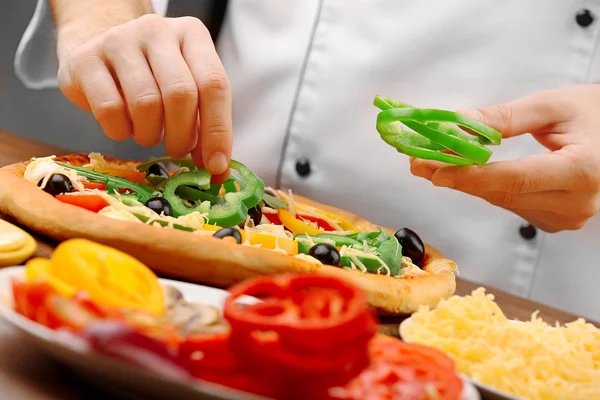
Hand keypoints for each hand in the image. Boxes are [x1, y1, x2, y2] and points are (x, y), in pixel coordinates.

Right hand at [56, 14, 231, 179]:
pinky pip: (110, 110)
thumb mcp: (186, 86)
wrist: (98, 48)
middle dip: (182, 135)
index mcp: (192, 35)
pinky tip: (122, 126)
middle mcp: (157, 30)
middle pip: (180, 94)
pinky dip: (120, 131)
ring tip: (148, 134)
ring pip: (146, 104)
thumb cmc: (152, 75)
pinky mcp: (85, 59)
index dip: (217, 131)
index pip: (214, 84)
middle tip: (178, 150)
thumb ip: (204, 122)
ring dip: (150, 134)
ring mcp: (119, 41)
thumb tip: (216, 167)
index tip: (215, 165)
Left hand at [410, 84, 599, 231]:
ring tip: (435, 163)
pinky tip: (467, 173)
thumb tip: (456, 126)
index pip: (513, 179)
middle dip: (457, 177)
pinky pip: (512, 205)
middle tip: (420, 162)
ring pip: (503, 201)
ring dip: (468, 183)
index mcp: (582, 170)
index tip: (433, 169)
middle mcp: (576, 202)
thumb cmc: (595, 113)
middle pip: (502, 193)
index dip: (469, 175)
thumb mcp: (551, 106)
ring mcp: (568, 217)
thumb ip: (504, 117)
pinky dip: (488, 188)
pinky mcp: (558, 221)